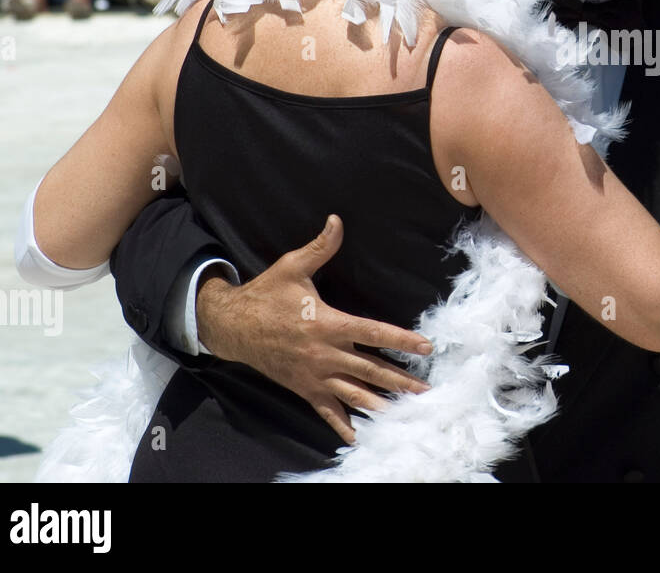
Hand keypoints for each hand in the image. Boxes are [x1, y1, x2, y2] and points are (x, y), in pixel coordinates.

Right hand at [196, 215, 434, 444]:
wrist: (231, 326)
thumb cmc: (266, 295)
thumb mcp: (292, 267)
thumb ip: (320, 247)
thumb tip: (337, 220)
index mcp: (328, 323)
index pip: (373, 333)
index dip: (402, 340)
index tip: (427, 347)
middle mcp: (325, 354)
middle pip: (371, 370)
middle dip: (401, 382)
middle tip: (428, 392)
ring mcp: (315, 376)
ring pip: (355, 395)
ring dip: (382, 406)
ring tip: (407, 416)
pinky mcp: (304, 389)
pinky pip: (328, 412)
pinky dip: (346, 426)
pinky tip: (363, 438)